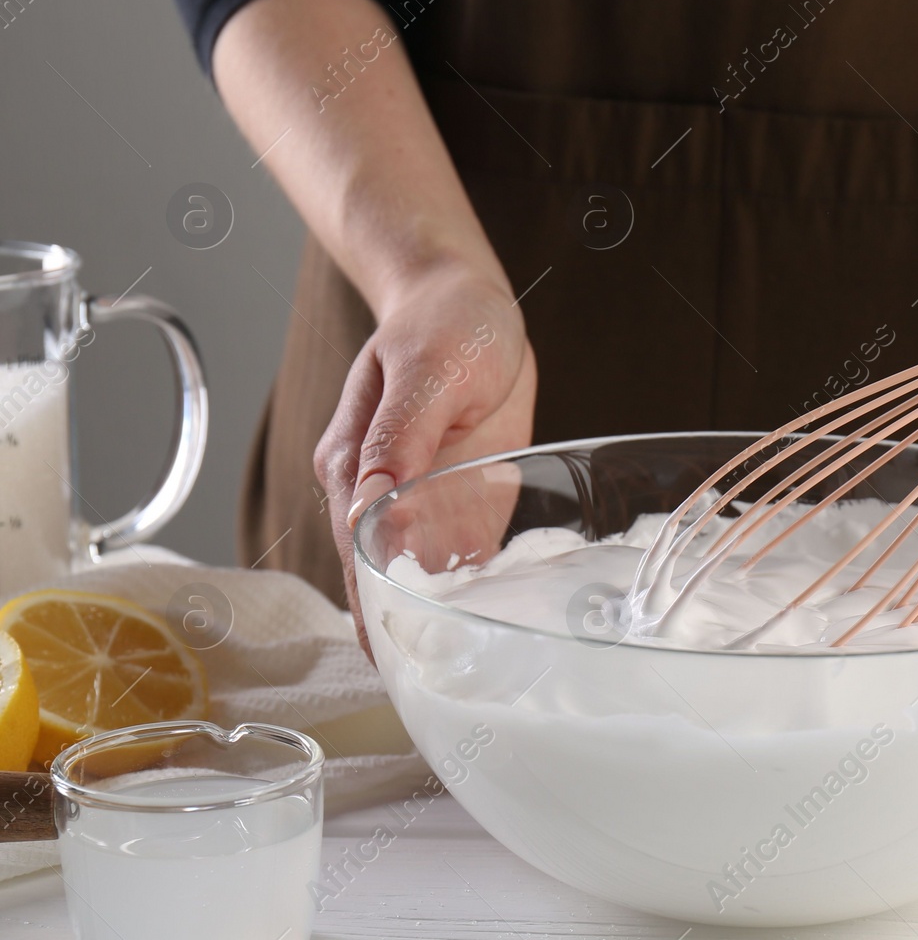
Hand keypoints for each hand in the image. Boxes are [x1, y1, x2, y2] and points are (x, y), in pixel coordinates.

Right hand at [314, 265, 535, 652]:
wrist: (466, 301)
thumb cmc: (442, 324)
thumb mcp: (426, 369)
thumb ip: (399, 435)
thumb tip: (370, 502)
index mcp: (354, 465)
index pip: (357, 552)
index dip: (375, 607)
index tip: (392, 659)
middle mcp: (378, 496)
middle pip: (383, 580)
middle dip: (402, 634)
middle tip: (431, 691)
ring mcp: (420, 504)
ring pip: (419, 580)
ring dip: (435, 625)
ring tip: (460, 682)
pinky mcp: (460, 503)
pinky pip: (461, 560)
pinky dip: (469, 597)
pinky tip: (489, 634)